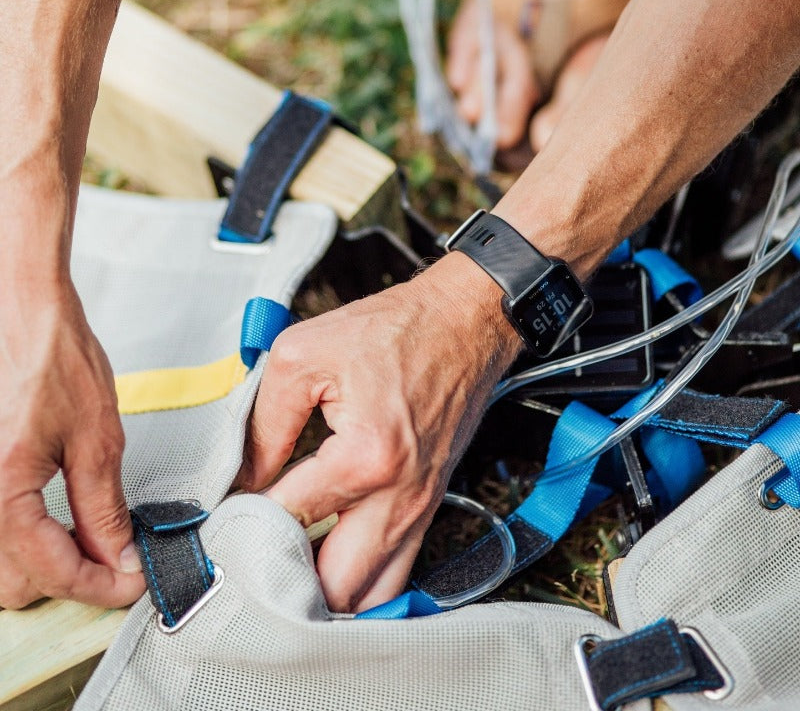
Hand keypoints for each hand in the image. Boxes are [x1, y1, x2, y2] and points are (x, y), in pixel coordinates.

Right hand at [0, 282, 143, 608]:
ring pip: (1, 567)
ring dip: (47, 566)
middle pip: (16, 583)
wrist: (25, 315)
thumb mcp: (97, 439)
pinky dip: (29, 541)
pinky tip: (63, 522)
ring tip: (97, 541)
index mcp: (1, 491)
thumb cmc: (58, 361)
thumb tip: (120, 558)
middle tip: (121, 560)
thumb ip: (103, 509)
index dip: (102, 585)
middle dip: (72, 580)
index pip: (52, 571)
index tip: (138, 581)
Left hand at [241, 255, 519, 611]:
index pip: (285, 519)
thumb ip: (262, 423)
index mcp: (364, 457)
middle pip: (333, 587)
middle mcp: (398, 496)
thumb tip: (240, 477)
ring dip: (323, 594)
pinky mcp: (428, 505)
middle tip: (248, 563)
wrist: (464, 323)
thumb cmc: (396, 330)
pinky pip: (395, 571)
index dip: (239, 526)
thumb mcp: (304, 355)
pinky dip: (359, 582)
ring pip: (369, 595)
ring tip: (285, 571)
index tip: (216, 524)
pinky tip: (328, 562)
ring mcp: (419, 507)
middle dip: (282, 585)